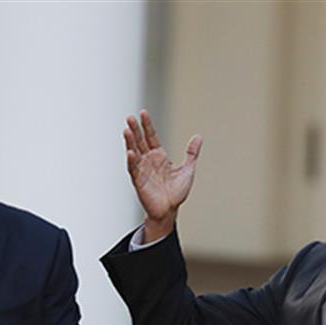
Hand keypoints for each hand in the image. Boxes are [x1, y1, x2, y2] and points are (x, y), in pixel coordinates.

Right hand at [124, 109, 202, 242]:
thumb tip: (198, 137)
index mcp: (159, 156)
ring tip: (126, 131)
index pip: (151, 137)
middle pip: (140, 142)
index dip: (147, 125)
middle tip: (129, 117)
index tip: (143, 113)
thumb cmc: (176, 193)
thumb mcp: (187, 169)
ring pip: (134, 153)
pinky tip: (130, 152)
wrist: (170, 210)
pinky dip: (132, 161)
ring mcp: (142, 170)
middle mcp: (148, 161)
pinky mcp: (139, 181)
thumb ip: (191, 153)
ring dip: (129, 142)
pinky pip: (134, 169)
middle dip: (135, 130)